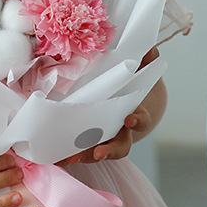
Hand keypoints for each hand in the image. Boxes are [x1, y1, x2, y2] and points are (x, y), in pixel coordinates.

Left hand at [60, 46, 160, 165]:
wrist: (120, 97)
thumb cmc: (129, 83)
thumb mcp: (139, 70)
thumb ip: (145, 59)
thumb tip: (151, 49)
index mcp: (133, 112)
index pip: (140, 120)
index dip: (137, 121)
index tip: (129, 118)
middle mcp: (119, 130)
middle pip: (120, 146)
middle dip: (110, 151)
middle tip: (99, 152)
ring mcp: (103, 137)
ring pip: (97, 151)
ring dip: (85, 156)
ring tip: (71, 158)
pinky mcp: (85, 139)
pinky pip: (78, 150)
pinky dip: (68, 154)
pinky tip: (55, 156)